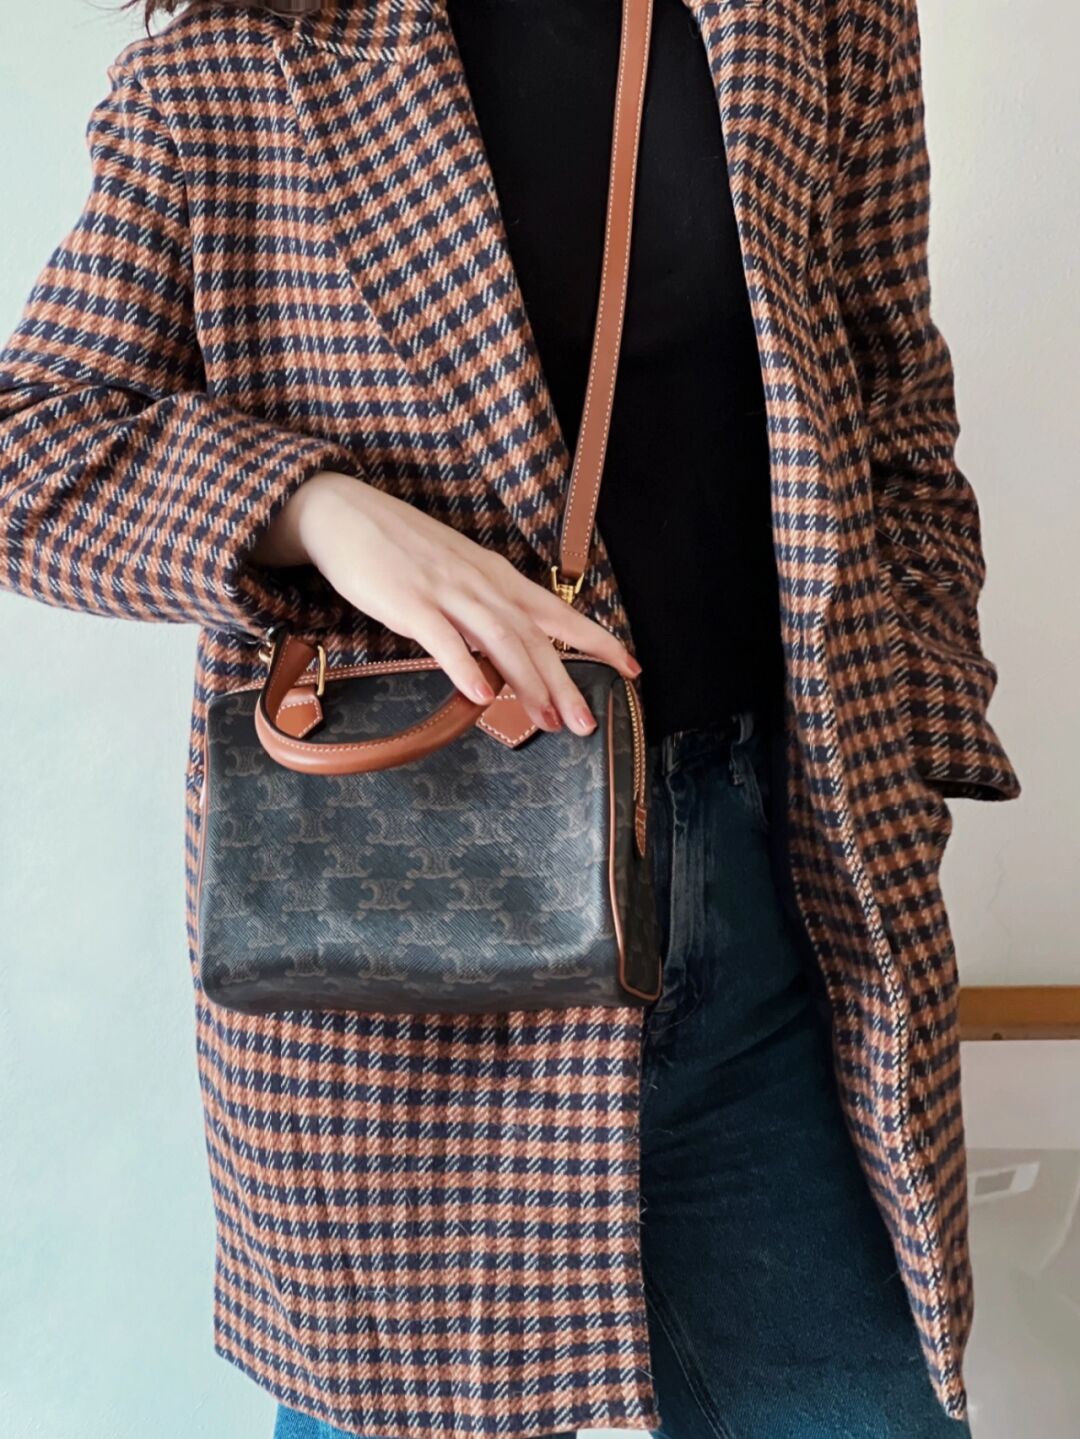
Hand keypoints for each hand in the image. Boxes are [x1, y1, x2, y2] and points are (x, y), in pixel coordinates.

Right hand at [250, 471, 640, 733]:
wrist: (344, 513)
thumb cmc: (401, 550)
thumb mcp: (457, 575)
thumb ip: (484, 613)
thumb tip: (505, 660)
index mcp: (497, 577)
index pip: (559, 612)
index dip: (598, 641)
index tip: (632, 669)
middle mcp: (482, 583)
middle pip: (535, 635)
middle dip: (565, 682)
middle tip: (587, 724)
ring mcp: (447, 591)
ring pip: (500, 639)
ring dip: (527, 683)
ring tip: (548, 721)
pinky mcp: (409, 602)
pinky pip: (443, 639)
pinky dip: (465, 667)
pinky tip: (483, 696)